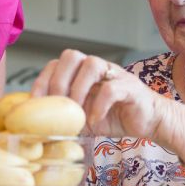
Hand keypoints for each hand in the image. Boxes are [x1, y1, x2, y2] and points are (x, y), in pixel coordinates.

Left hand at [32, 49, 163, 137]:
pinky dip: (99, 105)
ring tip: (77, 112)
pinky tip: (95, 120)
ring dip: (79, 89)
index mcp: (81, 73)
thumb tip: (38, 129)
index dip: (43, 80)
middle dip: (59, 82)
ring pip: (91, 64)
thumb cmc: (113, 117)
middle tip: (59, 107)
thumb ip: (64, 118)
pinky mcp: (129, 87)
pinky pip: (111, 88)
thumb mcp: (82, 119)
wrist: (147, 122)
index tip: (36, 103)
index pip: (56, 64)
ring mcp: (113, 74)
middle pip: (71, 56)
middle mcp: (96, 68)